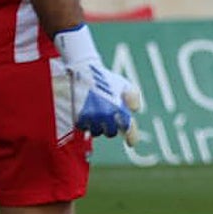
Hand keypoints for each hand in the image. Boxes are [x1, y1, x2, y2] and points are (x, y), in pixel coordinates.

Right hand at [55, 25, 142, 144]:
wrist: (84, 71)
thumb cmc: (106, 79)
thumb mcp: (124, 85)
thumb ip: (133, 97)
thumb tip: (134, 110)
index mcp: (119, 108)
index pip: (129, 129)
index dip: (132, 137)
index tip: (131, 142)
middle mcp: (105, 115)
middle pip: (110, 133)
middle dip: (110, 127)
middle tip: (107, 116)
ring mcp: (91, 117)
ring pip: (96, 132)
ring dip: (97, 125)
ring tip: (96, 111)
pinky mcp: (78, 117)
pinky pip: (83, 127)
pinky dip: (85, 122)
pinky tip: (87, 111)